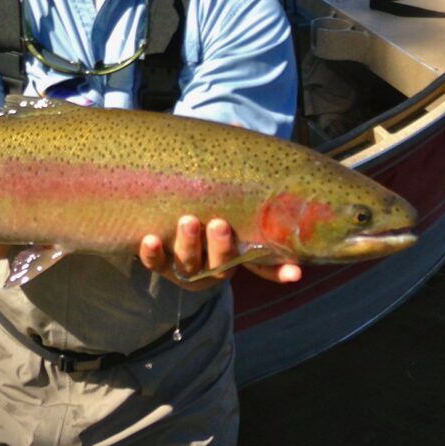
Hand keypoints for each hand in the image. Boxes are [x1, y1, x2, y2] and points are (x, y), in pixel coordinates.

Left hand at [139, 215, 301, 290]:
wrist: (163, 220)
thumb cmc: (206, 207)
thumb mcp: (229, 208)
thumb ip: (244, 199)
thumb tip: (278, 173)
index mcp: (237, 256)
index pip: (264, 267)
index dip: (279, 272)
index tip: (294, 272)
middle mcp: (213, 268)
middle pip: (221, 266)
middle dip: (222, 247)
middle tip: (219, 224)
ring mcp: (186, 268)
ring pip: (190, 264)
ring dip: (189, 245)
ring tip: (188, 221)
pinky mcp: (159, 263)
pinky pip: (155, 264)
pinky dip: (152, 254)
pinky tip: (149, 239)